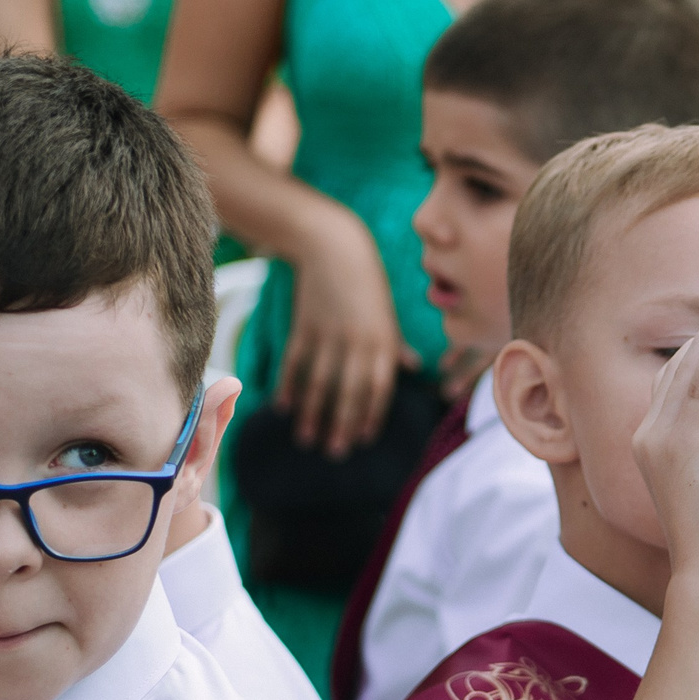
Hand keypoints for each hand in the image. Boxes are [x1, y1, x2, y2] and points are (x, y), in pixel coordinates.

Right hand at [277, 202, 418, 457]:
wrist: (333, 246)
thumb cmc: (366, 281)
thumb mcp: (388, 311)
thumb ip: (397, 343)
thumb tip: (415, 369)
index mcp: (382, 339)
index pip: (379, 386)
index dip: (371, 414)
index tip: (363, 440)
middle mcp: (357, 340)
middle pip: (349, 390)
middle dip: (341, 423)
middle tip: (334, 453)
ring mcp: (329, 333)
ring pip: (320, 381)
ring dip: (313, 413)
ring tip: (306, 439)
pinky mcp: (304, 324)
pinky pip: (295, 360)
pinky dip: (289, 384)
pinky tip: (283, 407)